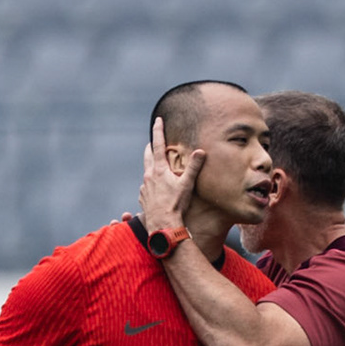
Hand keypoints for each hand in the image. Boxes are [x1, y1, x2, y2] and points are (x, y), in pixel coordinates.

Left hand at [139, 116, 201, 232]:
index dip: (158, 131)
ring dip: (152, 167)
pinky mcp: (143, 198)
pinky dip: (151, 184)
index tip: (158, 120)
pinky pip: (146, 188)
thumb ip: (194, 167)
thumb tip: (201, 151)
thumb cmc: (176, 205)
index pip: (158, 145)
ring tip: (158, 168)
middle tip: (153, 142)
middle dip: (151, 147)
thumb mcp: (187, 185)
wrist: (163, 225)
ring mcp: (144, 188)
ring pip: (147, 172)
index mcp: (159, 170)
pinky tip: (157, 190)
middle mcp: (149, 176)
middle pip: (147, 156)